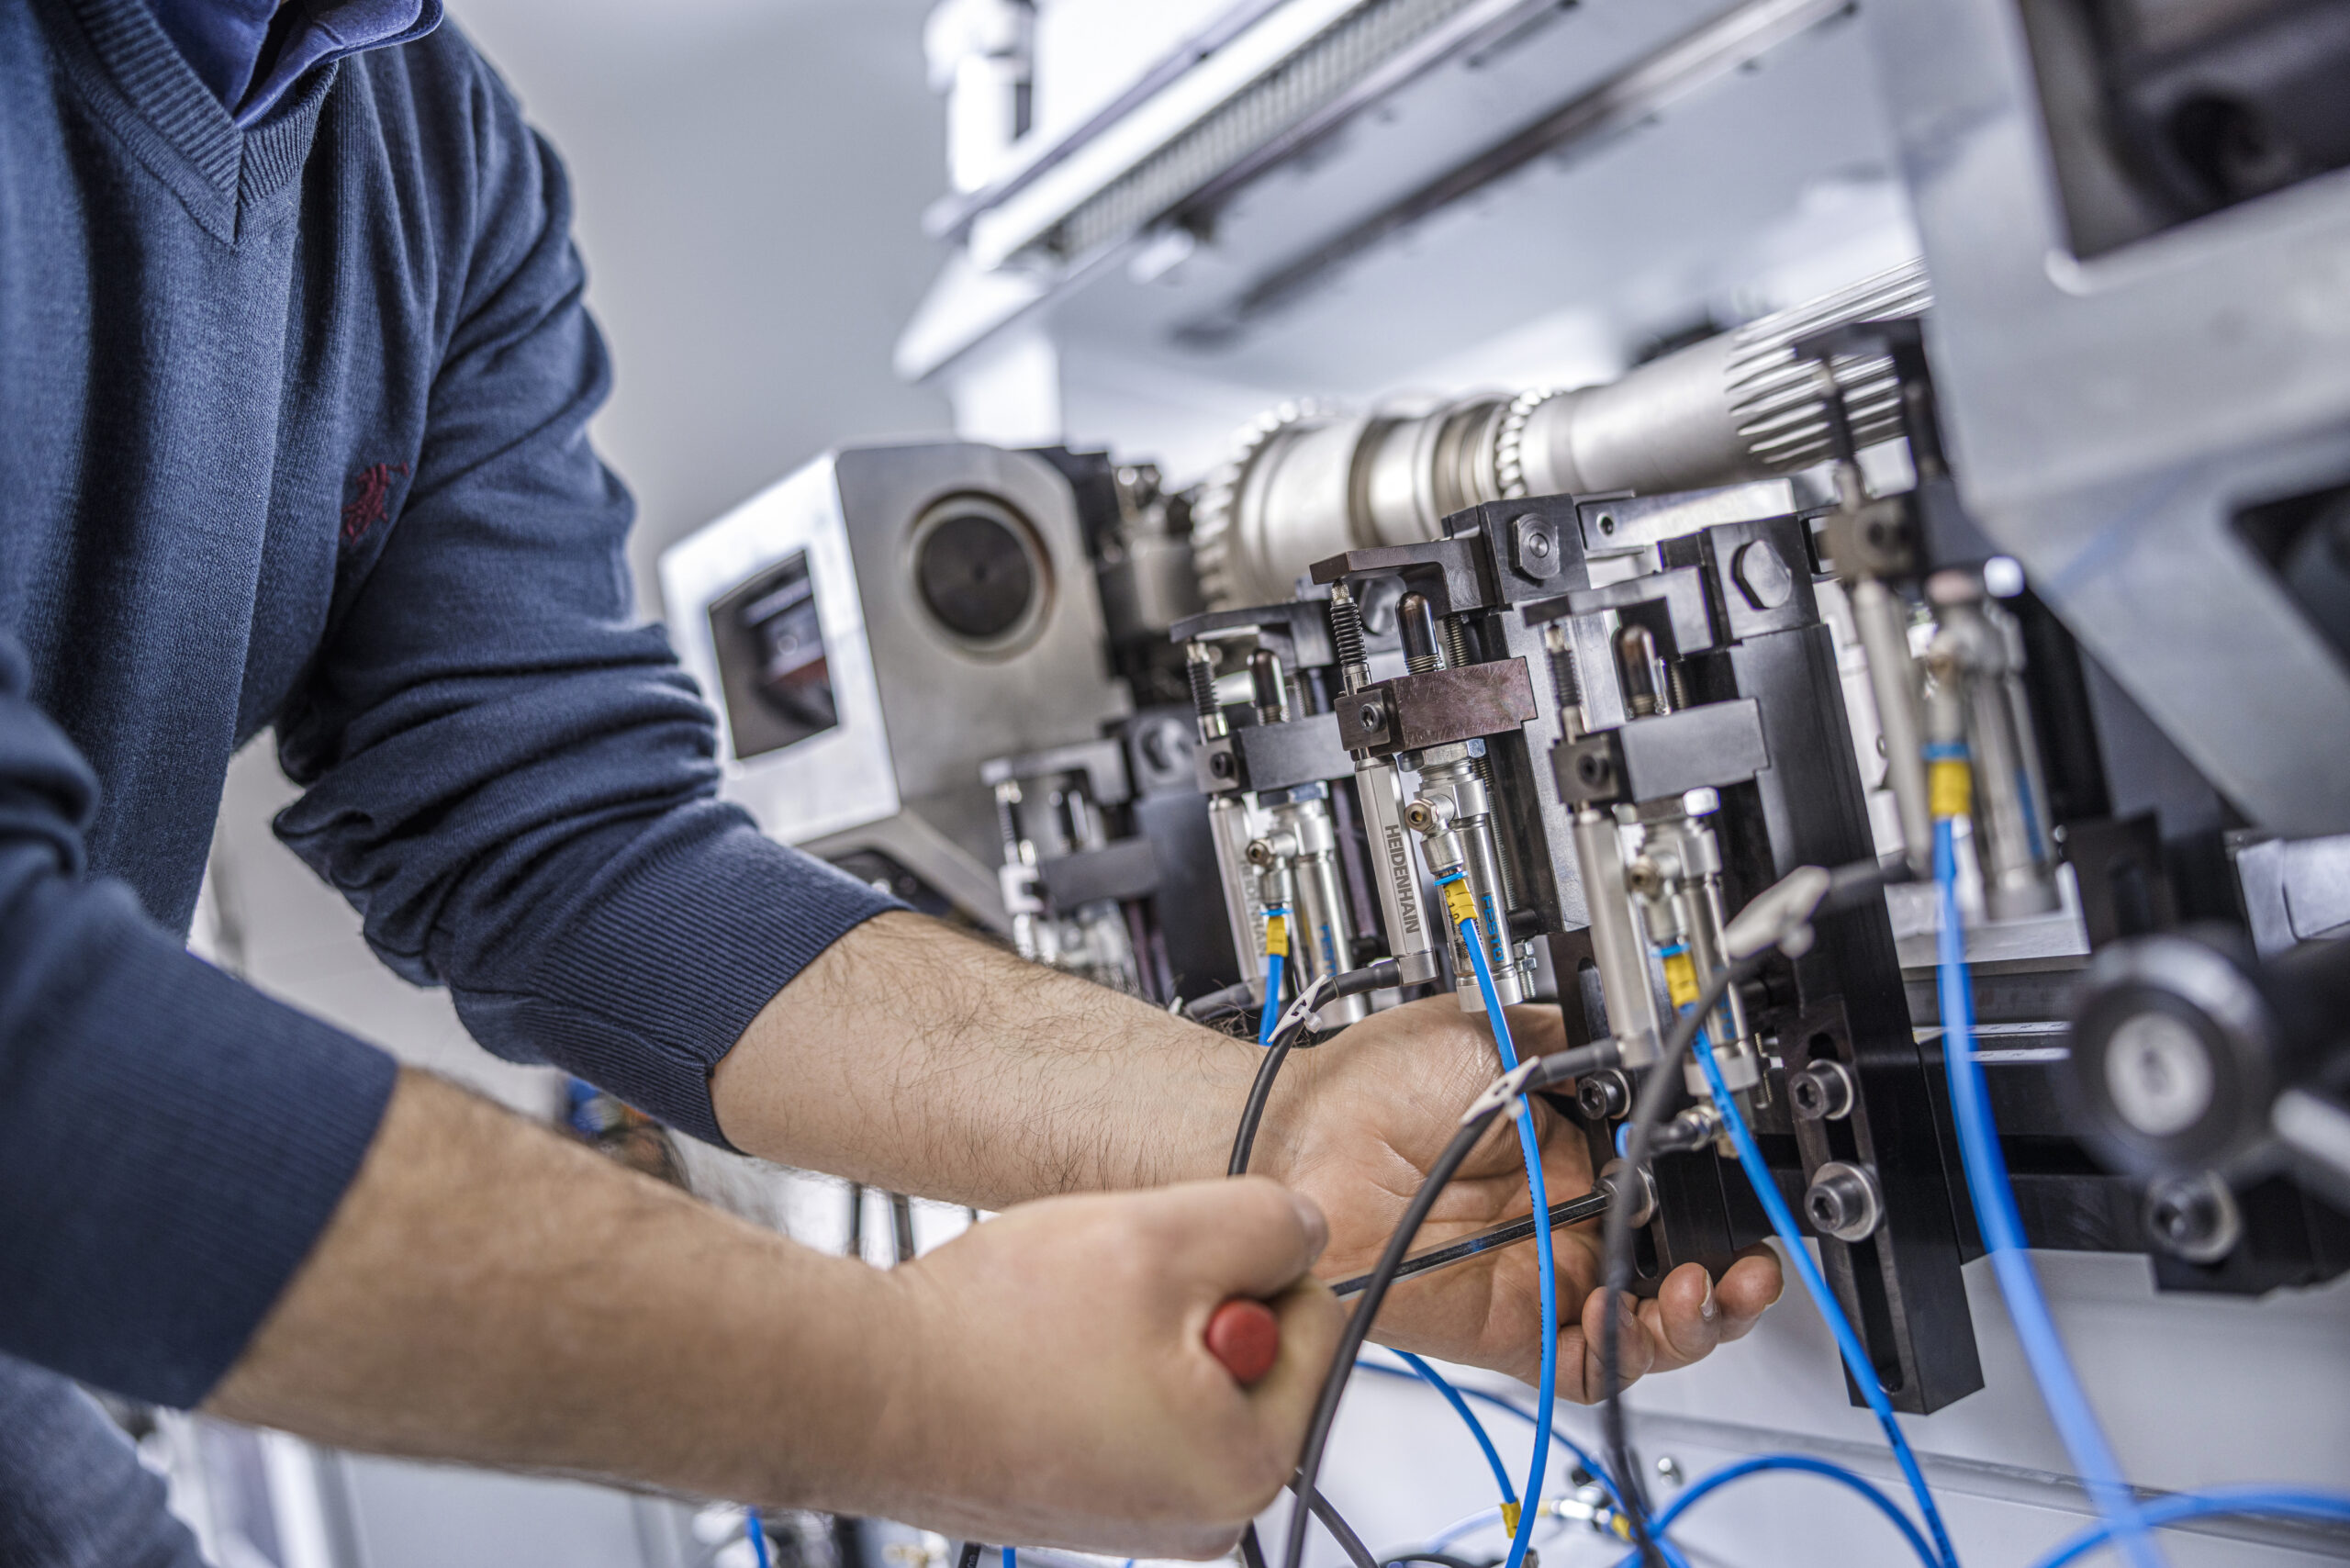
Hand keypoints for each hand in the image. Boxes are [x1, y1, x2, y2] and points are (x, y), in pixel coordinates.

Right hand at [874, 1177, 1342, 1557]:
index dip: (1247, 1263)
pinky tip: (1042, 1356)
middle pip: (1253, 1352)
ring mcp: (1145, 1515)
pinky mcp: (1092, 1501)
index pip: (1317, 1319)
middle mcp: (1208, 1515)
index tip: (1172, 1263)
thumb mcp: (1167, 1234)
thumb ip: (1272, 1222)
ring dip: (1142, 1328)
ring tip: (1068, 1326)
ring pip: (1188, 1372)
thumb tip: (1305, 1232)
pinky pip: (1133, 1405)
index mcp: (1251, 1466)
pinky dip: (1097, 1366)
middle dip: (1193, 1301)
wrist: (865, 1391)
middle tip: (1114, 1293)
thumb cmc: (995, 1339)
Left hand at [1255, 997, 1782, 1395]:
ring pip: (1644, 1328)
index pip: (1666, 1195)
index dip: (1712, 1203)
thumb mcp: (1496, 1034)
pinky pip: (1586, 1363)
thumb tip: (1630, 1035)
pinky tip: (1632, 1311)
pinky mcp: (1507, 1328)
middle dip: (1727, 1275)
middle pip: (1670, 1272)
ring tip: (1706, 1291)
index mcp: (1568, 1154)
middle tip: (1745, 1263)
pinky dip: (1627, 1350)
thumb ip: (1572, 1044)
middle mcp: (1559, 1222)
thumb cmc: (1370, 1081)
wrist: (1302, 1132)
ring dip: (1695, 1320)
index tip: (1738, 1191)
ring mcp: (1536, 1278)